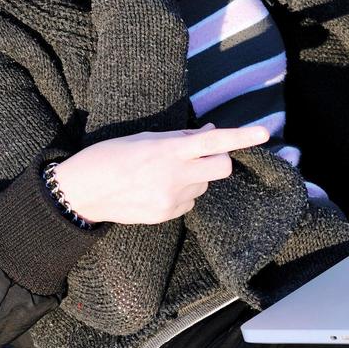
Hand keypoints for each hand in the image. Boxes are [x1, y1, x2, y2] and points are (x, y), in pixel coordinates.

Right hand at [47, 124, 268, 224]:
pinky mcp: (167, 215)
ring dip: (195, 177)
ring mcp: (172, 199)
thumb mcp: (147, 137)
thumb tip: (211, 132)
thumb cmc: (111, 155)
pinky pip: (189, 202)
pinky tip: (156, 189)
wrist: (84, 191)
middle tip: (198, 156)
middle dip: (218, 161)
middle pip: (221, 168)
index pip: (214, 142)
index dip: (242, 137)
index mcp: (169, 150)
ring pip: (204, 186)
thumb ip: (182, 137)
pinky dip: (181, 193)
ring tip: (164, 173)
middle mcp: (175, 175)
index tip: (264, 133)